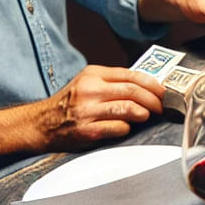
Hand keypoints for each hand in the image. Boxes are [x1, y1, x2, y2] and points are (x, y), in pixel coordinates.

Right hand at [29, 66, 164, 150]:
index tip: (165, 92)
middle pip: (134, 91)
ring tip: (147, 116)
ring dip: (144, 113)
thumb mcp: (88, 84)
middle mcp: (90, 90)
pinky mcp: (86, 130)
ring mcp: (87, 110)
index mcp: (93, 74)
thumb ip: (113, 83)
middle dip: (155, 100)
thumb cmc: (69, 104)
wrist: (39, 124)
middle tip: (163, 108)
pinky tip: (126, 128)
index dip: (154, 84)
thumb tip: (149, 87)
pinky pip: (118, 128)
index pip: (132, 75)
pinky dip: (127, 128)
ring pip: (129, 108)